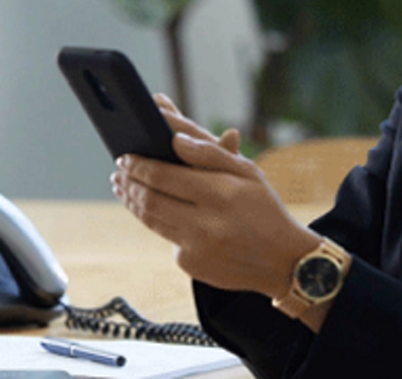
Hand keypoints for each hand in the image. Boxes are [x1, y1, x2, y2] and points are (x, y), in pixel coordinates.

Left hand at [110, 95, 320, 299]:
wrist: (283, 260)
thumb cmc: (263, 208)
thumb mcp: (247, 172)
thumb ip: (209, 151)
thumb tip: (173, 136)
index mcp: (220, 193)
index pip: (163, 175)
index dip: (138, 164)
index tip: (124, 156)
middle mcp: (206, 223)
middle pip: (149, 199)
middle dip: (128, 183)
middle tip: (118, 172)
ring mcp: (196, 248)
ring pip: (151, 220)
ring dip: (132, 201)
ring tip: (123, 187)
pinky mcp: (190, 265)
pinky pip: (166, 238)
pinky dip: (160, 222)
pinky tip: (158, 211)